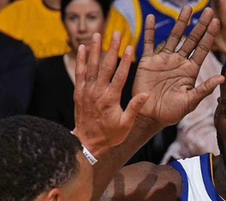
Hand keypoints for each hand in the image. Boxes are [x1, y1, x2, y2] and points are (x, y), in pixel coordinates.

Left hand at [73, 32, 149, 156]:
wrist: (87, 142)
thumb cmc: (109, 135)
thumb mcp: (126, 124)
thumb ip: (135, 108)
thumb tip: (146, 94)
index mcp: (111, 98)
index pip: (120, 75)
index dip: (126, 60)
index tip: (129, 46)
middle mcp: (98, 92)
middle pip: (106, 66)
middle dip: (112, 48)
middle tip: (116, 33)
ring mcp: (87, 91)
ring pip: (91, 66)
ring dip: (95, 49)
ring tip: (97, 34)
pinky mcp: (78, 92)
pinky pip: (80, 73)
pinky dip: (81, 60)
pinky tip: (83, 48)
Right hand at [133, 7, 224, 125]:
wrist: (149, 117)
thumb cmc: (170, 113)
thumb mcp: (190, 102)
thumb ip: (204, 89)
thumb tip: (223, 78)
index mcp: (190, 71)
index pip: (202, 49)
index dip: (209, 35)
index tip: (216, 21)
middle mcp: (178, 62)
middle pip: (191, 39)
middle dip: (200, 25)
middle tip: (209, 11)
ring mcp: (163, 60)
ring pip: (173, 37)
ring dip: (180, 23)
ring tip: (187, 9)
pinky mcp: (148, 62)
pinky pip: (148, 43)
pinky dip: (149, 30)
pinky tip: (150, 18)